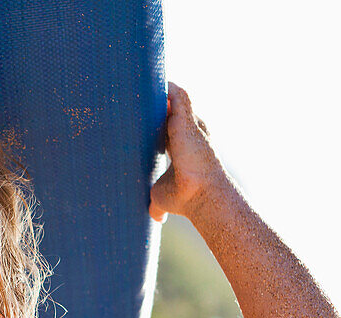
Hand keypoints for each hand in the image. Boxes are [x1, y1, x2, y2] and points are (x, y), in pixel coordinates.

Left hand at [149, 82, 229, 222]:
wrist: (201, 195)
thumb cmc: (185, 198)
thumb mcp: (162, 196)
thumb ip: (157, 203)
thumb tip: (156, 217)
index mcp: (183, 145)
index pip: (169, 125)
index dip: (159, 117)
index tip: (143, 112)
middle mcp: (189, 132)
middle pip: (173, 108)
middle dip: (159, 99)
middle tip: (139, 88)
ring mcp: (190, 125)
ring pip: (175, 99)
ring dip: (161, 90)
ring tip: (143, 76)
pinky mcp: (187, 122)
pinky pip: (179, 96)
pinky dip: (169, 87)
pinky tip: (156, 77)